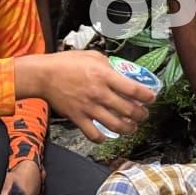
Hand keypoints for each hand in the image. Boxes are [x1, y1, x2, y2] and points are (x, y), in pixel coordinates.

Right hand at [29, 51, 155, 142]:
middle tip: (143, 114)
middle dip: (141, 115)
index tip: (151, 98)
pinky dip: (103, 138)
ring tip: (132, 127)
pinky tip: (107, 135)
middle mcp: (99, 93)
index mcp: (105, 76)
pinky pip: (94, 135)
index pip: (134, 90)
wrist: (44, 75)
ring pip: (116, 125)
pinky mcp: (78, 118)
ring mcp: (89, 108)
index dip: (148, 96)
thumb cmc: (67, 63)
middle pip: (129, 110)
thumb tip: (123, 72)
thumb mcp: (93, 56)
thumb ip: (110, 65)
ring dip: (128, 128)